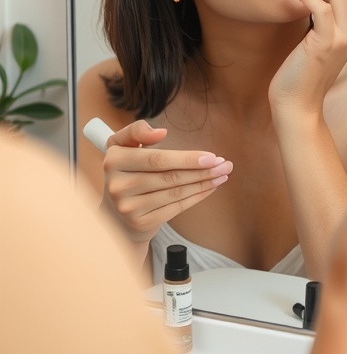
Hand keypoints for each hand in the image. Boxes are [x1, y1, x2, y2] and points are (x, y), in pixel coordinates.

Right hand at [101, 119, 232, 246]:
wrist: (115, 216)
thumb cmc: (126, 174)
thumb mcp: (122, 148)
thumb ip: (136, 132)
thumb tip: (160, 131)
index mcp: (113, 160)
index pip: (156, 159)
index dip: (186, 158)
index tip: (211, 156)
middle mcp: (117, 184)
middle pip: (169, 176)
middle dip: (202, 170)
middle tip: (225, 165)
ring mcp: (128, 206)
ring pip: (175, 192)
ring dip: (203, 183)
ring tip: (222, 175)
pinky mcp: (140, 222)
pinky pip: (175, 207)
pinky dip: (196, 197)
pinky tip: (209, 188)